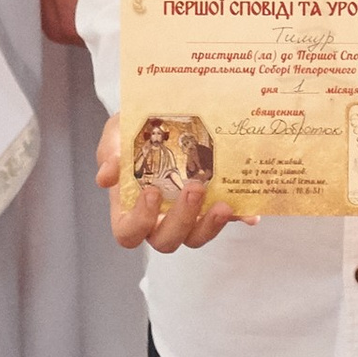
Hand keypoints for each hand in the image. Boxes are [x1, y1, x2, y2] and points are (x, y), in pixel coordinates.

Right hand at [95, 113, 254, 251]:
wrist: (160, 115)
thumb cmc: (131, 131)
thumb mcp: (116, 134)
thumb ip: (110, 153)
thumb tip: (106, 176)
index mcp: (130, 207)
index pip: (128, 233)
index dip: (139, 222)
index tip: (151, 192)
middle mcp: (157, 218)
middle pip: (166, 241)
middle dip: (182, 220)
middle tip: (194, 188)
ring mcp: (187, 215)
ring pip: (196, 238)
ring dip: (210, 226)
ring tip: (222, 204)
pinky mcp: (211, 206)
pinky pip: (226, 219)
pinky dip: (238, 217)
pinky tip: (251, 213)